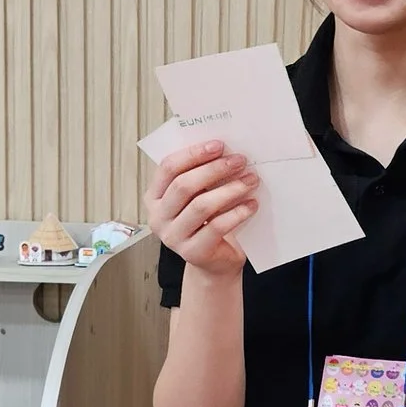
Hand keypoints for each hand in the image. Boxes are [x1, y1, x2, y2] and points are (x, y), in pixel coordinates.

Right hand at [145, 141, 259, 273]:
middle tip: (240, 160)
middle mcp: (158, 217)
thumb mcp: (199, 195)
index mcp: (154, 197)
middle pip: (184, 185)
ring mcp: (173, 237)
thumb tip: (225, 150)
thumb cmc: (207, 221)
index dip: (193, 154)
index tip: (219, 145)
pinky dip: (237, 212)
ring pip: (201, 206)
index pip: (168, 168)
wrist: (215, 261)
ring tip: (251, 180)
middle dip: (214, 169)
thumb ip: (201, 175)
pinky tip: (251, 204)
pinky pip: (217, 226)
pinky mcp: (193, 253)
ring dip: (230, 189)